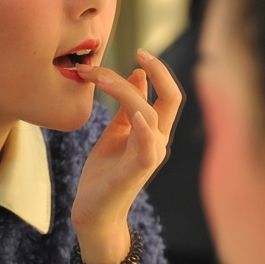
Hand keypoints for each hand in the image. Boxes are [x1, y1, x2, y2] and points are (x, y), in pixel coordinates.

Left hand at [71, 49, 181, 254]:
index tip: (139, 51)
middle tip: (137, 52)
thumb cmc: (104, 174)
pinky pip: (148, 146)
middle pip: (171, 99)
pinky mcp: (138, 171)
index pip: (168, 95)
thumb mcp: (115, 132)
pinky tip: (135, 113)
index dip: (159, 71)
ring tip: (99, 76)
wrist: (93, 211)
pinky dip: (144, 128)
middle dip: (158, 71)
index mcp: (154, 132)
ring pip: (150, 114)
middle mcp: (158, 141)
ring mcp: (150, 156)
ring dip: (126, 90)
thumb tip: (136, 75)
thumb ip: (126, 108)